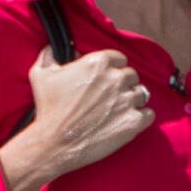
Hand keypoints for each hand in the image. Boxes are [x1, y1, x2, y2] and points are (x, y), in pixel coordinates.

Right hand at [0, 49, 153, 190]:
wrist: (55, 142)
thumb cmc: (48, 108)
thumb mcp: (41, 75)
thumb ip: (49, 56)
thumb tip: (53, 48)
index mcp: (98, 63)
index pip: (119, 58)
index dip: (113, 68)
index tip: (107, 77)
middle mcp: (116, 79)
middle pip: (131, 75)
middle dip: (123, 84)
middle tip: (111, 96)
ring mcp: (127, 100)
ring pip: (142, 93)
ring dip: (133, 99)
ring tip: (120, 108)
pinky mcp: (134, 121)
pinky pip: (149, 114)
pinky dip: (142, 117)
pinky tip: (129, 120)